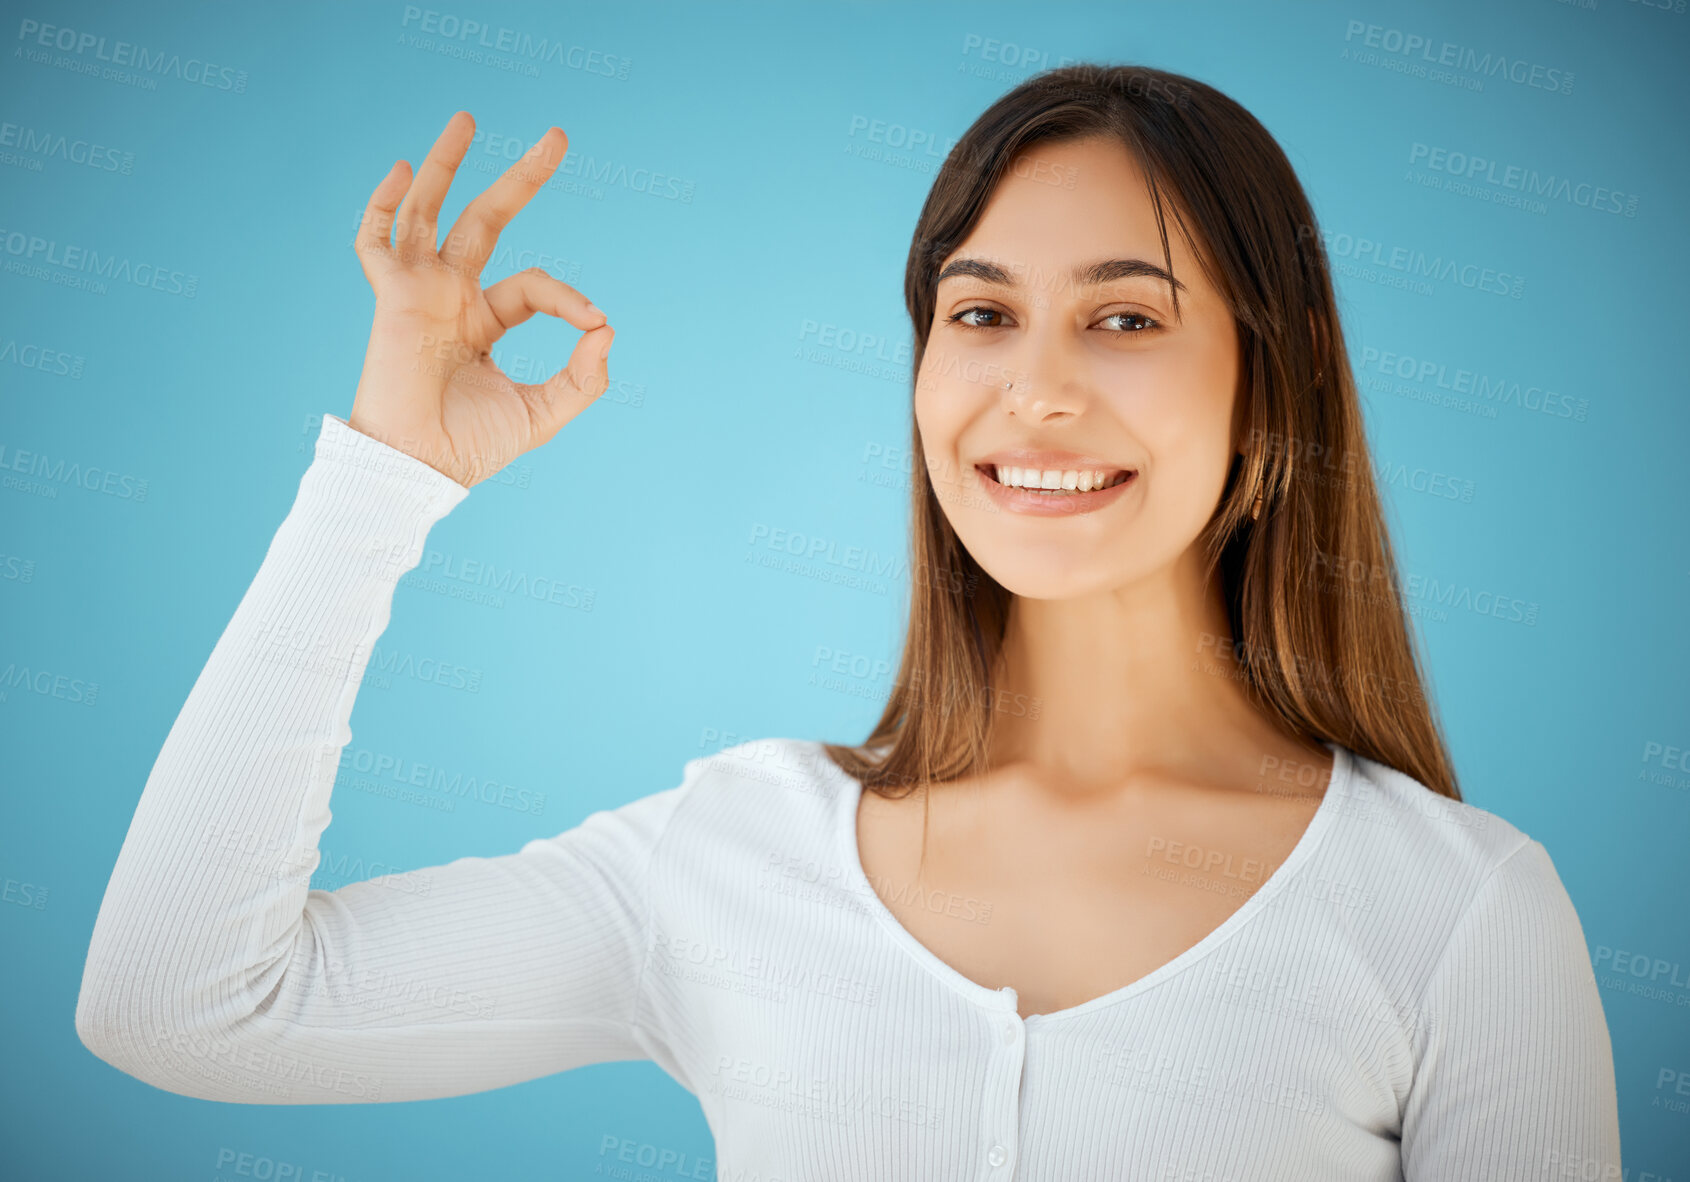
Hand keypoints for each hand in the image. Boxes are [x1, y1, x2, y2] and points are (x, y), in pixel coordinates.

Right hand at [347, 110, 613, 487]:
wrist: (421, 469)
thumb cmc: (472, 447)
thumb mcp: (544, 412)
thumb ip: (584, 377)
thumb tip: (607, 328)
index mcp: (484, 322)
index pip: (535, 286)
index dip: (570, 298)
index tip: (595, 323)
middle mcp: (451, 297)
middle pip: (486, 221)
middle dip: (521, 179)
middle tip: (558, 136)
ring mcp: (419, 292)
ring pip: (430, 212)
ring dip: (447, 164)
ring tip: (468, 118)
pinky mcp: (392, 298)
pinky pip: (375, 241)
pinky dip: (383, 204)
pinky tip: (405, 167)